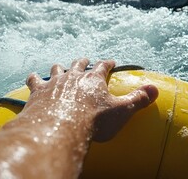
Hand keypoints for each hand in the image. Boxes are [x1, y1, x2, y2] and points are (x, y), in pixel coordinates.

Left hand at [25, 58, 158, 141]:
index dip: (107, 63)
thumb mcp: (121, 111)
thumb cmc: (94, 121)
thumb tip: (156, 89)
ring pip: (57, 69)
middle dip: (83, 62)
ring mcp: (54, 82)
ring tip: (59, 66)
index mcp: (94, 79)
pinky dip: (33, 78)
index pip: (103, 66)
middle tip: (85, 60)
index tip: (110, 61)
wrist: (60, 128)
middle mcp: (74, 76)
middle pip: (79, 63)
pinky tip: (32, 77)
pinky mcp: (38, 91)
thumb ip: (138, 99)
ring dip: (59, 68)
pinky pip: (34, 80)